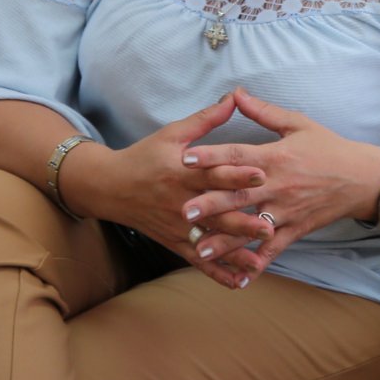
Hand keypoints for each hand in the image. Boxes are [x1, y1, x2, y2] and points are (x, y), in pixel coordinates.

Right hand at [68, 93, 267, 289]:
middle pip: (215, 213)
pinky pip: (198, 261)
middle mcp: (181, 201)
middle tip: (269, 226)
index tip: (263, 174)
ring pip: (210, 242)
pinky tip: (240, 282)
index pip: (213, 173)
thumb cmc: (145, 155)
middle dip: (242, 221)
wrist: (110, 187)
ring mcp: (178, 226)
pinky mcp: (174, 243)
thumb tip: (234, 97)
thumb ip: (206, 119)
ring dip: (234, 253)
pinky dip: (218, 272)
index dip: (237, 173)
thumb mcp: (173, 133)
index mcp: (183, 172)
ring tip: (260, 260)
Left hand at [176, 87, 379, 273]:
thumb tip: (235, 94)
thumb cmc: (328, 147)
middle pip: (239, 195)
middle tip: (185, 211)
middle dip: (211, 204)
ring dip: (226, 240)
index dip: (212, 157)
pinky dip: (257, 263)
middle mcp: (278, 186)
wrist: (361, 178)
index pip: (239, 156)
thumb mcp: (298, 123)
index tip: (186, 159)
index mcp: (276, 157)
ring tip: (201, 249)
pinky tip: (238, 277)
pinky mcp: (295, 230)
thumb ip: (264, 112)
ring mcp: (286, 211)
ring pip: (251, 227)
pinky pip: (273, 249)